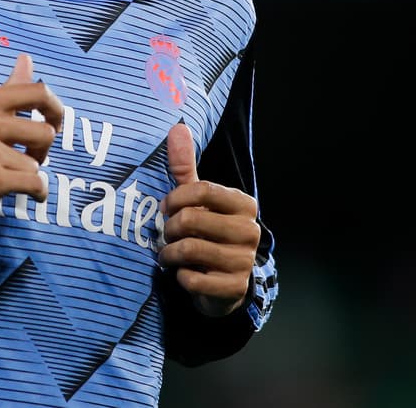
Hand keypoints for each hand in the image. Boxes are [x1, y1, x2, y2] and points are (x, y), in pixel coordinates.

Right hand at [0, 54, 62, 225]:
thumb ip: (8, 88)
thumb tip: (26, 59)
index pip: (39, 92)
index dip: (56, 110)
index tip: (53, 124)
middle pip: (45, 132)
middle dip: (43, 151)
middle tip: (28, 158)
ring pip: (36, 164)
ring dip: (28, 175)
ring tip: (7, 176)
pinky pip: (34, 184)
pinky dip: (37, 192)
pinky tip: (28, 194)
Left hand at [159, 122, 259, 316]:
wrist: (224, 283)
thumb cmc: (208, 232)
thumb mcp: (198, 199)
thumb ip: (186, 166)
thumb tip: (177, 127)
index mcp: (244, 205)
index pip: (203, 189)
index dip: (176, 198)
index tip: (165, 207)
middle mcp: (250, 231)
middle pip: (190, 220)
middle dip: (169, 229)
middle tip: (166, 234)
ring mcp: (244, 261)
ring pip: (189, 249)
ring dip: (169, 253)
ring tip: (168, 254)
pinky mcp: (234, 288)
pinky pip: (192, 279)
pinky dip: (179, 276)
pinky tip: (184, 273)